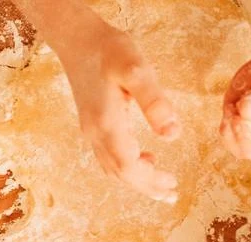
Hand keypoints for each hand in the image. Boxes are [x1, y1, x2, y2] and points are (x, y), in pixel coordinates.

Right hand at [53, 21, 181, 202]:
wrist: (77, 39)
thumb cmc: (108, 50)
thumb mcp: (137, 70)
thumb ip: (154, 103)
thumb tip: (173, 136)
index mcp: (107, 124)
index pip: (128, 166)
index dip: (149, 181)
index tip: (172, 184)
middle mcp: (96, 132)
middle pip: (120, 173)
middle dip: (146, 187)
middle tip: (171, 195)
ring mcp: (90, 130)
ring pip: (112, 168)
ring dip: (135, 180)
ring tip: (160, 186)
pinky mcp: (91, 124)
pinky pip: (107, 156)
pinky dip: (125, 167)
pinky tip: (141, 159)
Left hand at [219, 21, 250, 164]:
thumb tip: (242, 111)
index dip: (244, 141)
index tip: (237, 120)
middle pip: (237, 142)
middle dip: (232, 122)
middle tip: (232, 102)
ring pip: (231, 116)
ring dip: (239, 90)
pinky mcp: (250, 103)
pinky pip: (232, 97)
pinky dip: (241, 79)